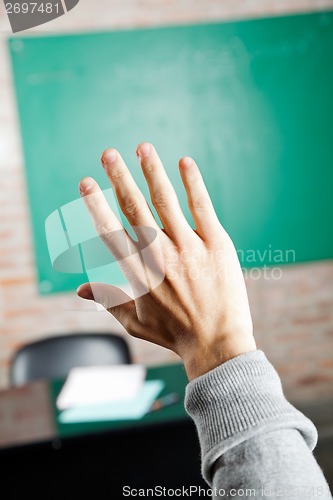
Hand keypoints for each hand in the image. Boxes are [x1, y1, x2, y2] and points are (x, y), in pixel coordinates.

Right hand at [77, 143, 255, 379]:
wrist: (218, 343)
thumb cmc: (174, 333)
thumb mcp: (134, 320)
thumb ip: (107, 300)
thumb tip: (79, 290)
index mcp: (137, 271)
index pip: (110, 230)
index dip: (95, 204)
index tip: (85, 183)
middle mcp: (159, 254)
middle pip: (134, 208)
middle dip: (118, 177)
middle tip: (107, 153)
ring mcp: (188, 247)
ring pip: (165, 201)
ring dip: (152, 171)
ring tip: (142, 147)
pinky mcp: (216, 243)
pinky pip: (202, 207)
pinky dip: (193, 183)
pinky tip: (185, 162)